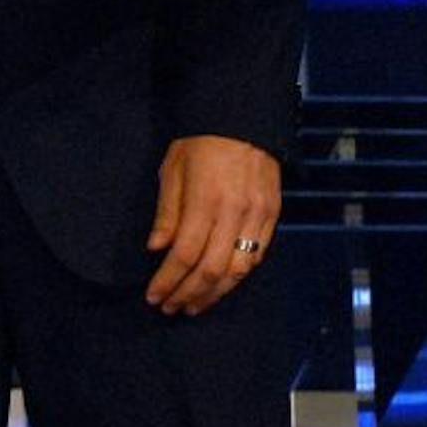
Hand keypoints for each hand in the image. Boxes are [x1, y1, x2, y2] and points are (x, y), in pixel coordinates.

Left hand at [145, 135, 279, 314]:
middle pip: (210, 270)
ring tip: (194, 306)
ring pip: (237, 271)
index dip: (168, 280)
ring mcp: (257, 218)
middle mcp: (234, 214)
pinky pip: (257, 257)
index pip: (184, 254)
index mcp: (204, 201)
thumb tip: (156, 249)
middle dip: (188, 294)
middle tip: (170, 307)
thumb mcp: (172, 169)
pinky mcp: (273, 217)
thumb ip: (167, 212)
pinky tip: (221, 285)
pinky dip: (237, 276)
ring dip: (213, 294)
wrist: (243, 119)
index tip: (153, 295)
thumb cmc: (199, 142)